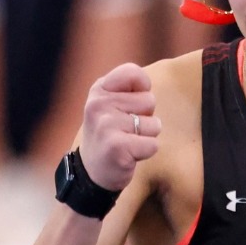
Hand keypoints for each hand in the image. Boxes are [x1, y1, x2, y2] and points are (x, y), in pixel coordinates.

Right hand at [79, 63, 159, 191]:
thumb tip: (147, 86)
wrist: (91, 172)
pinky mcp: (116, 147)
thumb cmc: (110, 134)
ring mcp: (106, 125)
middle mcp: (99, 104)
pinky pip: (153, 144)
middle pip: (149, 100)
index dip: (143, 89)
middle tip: (126, 130)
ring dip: (147, 136)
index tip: (132, 105)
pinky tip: (129, 155)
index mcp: (99, 89)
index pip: (133, 72)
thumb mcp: (111, 104)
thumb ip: (128, 89)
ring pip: (154, 124)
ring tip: (127, 141)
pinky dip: (146, 152)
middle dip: (145, 117)